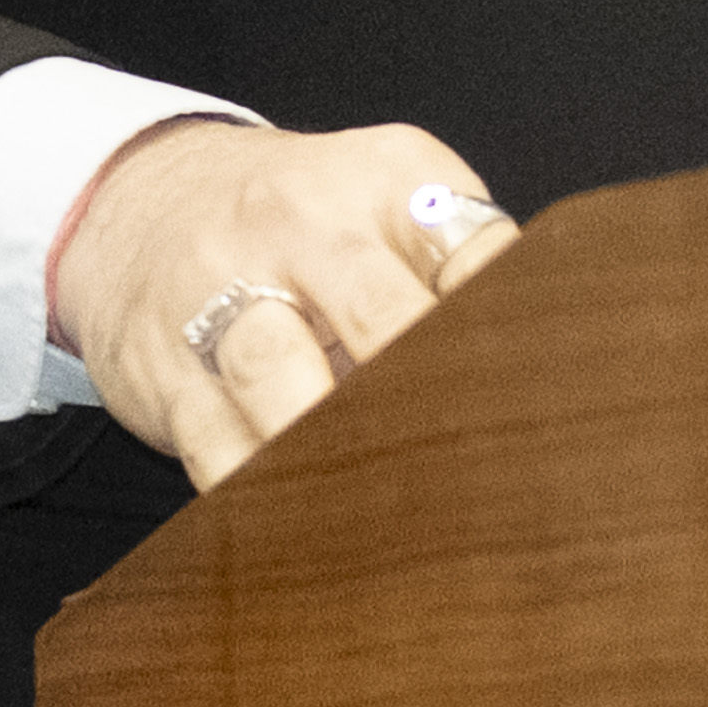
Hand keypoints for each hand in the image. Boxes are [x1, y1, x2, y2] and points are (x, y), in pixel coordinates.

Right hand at [48, 115, 518, 486]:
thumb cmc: (307, 226)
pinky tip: (304, 527)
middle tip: (482, 477)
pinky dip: (258, 492)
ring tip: (397, 519)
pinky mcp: (166, 367)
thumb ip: (459, 270)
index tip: (546, 408)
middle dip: (430, 400)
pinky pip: (215, 443)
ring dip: (336, 452)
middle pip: (380, 316)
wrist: (145, 202)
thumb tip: (563, 379)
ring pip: (279, 376)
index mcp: (385, 179)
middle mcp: (300, 223)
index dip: (514, 334)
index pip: (472, 252)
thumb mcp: (387, 203)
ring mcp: (219, 288)